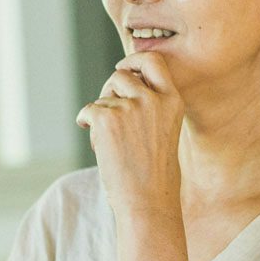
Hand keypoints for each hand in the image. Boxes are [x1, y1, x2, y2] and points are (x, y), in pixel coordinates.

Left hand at [75, 53, 184, 215]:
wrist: (147, 202)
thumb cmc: (155, 174)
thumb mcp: (163, 132)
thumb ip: (149, 106)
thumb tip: (119, 83)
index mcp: (173, 101)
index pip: (153, 61)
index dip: (134, 59)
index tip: (122, 66)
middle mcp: (153, 99)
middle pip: (121, 75)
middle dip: (109, 89)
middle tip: (107, 112)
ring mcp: (130, 108)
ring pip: (103, 96)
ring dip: (100, 114)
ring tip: (110, 143)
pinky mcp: (107, 119)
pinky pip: (88, 110)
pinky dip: (86, 123)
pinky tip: (99, 146)